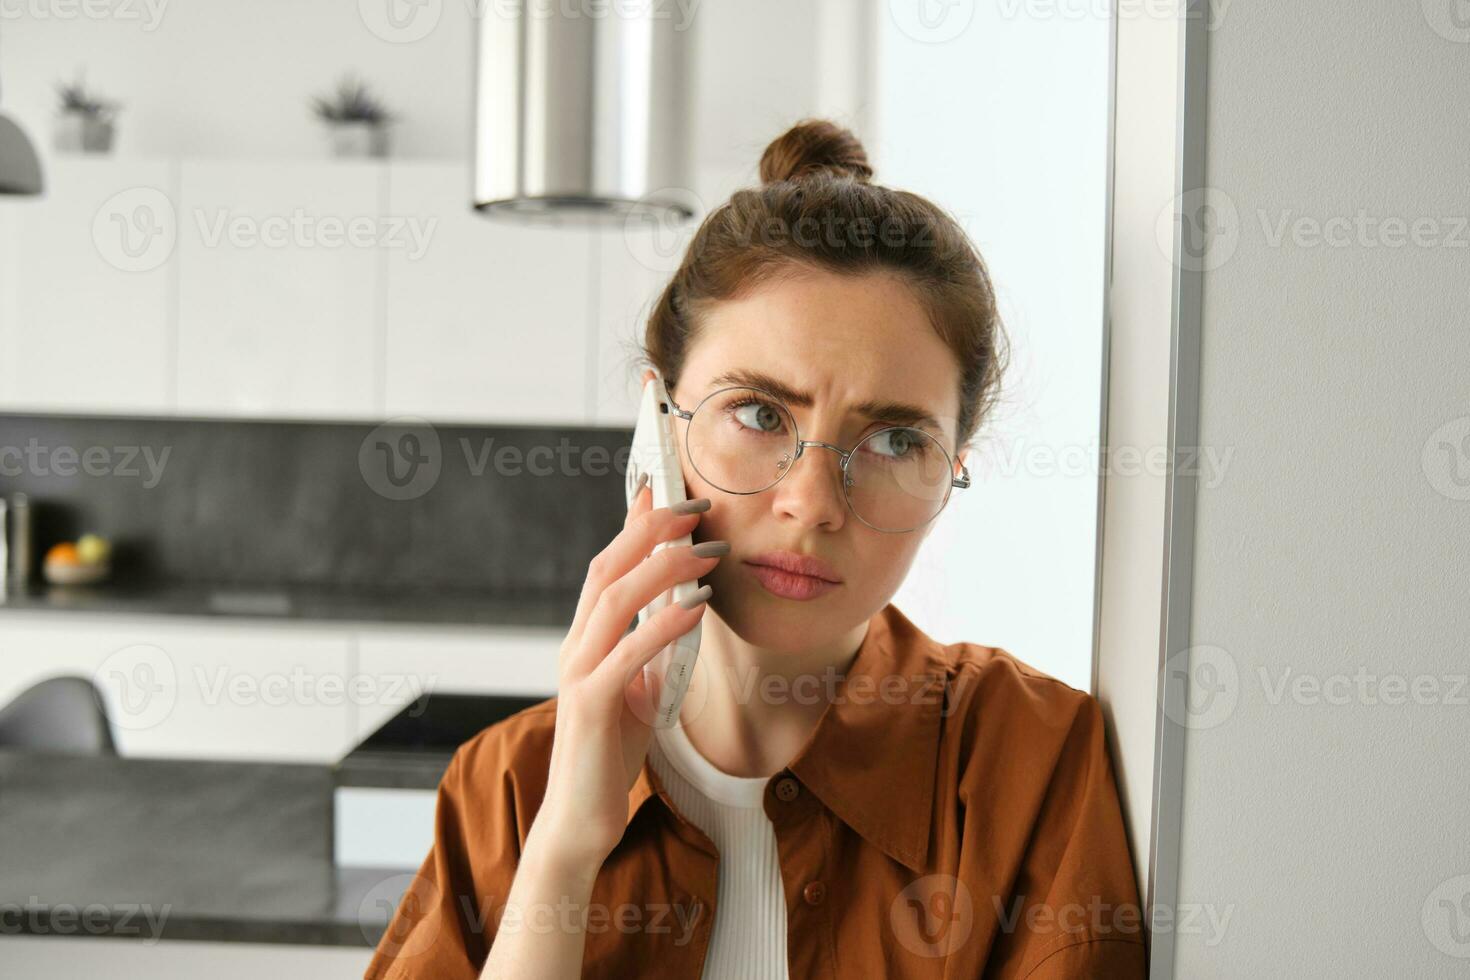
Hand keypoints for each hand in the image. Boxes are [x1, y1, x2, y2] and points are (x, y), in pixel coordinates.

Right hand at [526, 477, 721, 874]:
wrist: (583, 817)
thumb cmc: (609, 753)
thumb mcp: (636, 688)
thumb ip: (648, 648)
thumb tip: (679, 607)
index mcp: (585, 640)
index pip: (606, 567)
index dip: (633, 526)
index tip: (664, 489)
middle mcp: (575, 648)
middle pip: (606, 570)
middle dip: (650, 531)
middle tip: (695, 506)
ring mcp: (578, 674)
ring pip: (614, 601)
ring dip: (663, 569)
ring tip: (706, 551)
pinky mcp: (590, 705)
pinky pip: (629, 653)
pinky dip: (663, 625)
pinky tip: (696, 608)